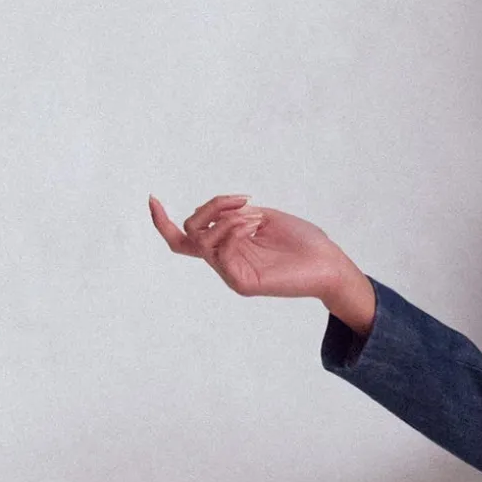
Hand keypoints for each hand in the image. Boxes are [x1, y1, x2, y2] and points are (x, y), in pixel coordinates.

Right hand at [147, 192, 374, 329]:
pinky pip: (219, 252)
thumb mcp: (261, 217)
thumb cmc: (303, 241)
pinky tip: (254, 224)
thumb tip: (213, 212)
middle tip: (243, 201)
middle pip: (187, 234)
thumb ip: (232, 213)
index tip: (151, 198)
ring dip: (226, 217)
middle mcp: (225, 260)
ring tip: (256, 216)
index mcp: (227, 245)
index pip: (185, 238)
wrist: (330, 263)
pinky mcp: (242, 283)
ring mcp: (231, 273)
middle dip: (209, 208)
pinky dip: (231, 230)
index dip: (162, 221)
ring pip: (201, 239)